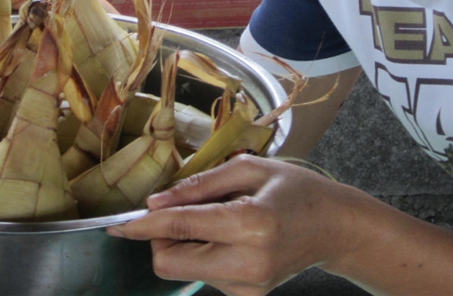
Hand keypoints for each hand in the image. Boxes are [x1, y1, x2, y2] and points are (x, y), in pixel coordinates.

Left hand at [107, 155, 351, 295]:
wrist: (335, 227)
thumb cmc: (297, 189)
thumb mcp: (251, 169)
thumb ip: (201, 184)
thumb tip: (157, 200)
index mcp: (250, 223)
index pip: (180, 227)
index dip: (143, 225)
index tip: (117, 225)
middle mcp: (247, 262)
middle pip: (170, 262)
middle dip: (160, 237)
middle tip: (180, 210)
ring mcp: (247, 286)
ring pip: (183, 269)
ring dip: (184, 243)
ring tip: (219, 219)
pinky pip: (203, 275)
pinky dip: (202, 253)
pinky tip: (229, 237)